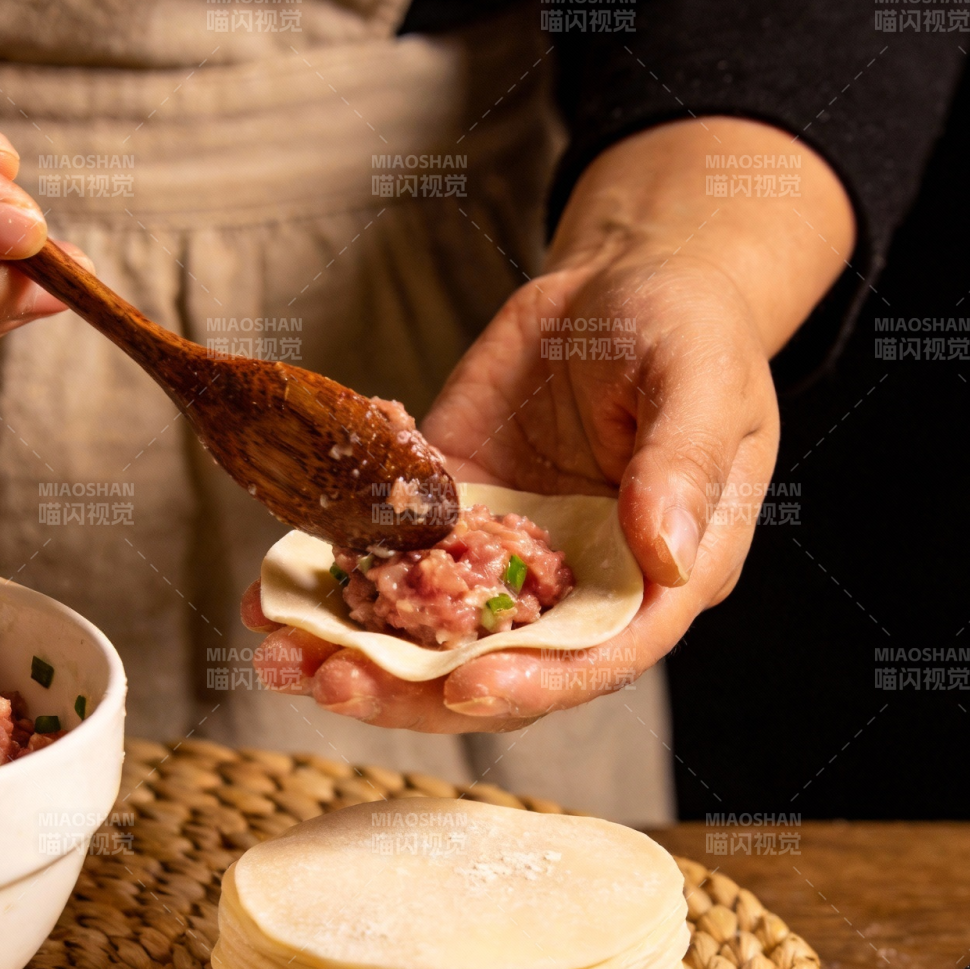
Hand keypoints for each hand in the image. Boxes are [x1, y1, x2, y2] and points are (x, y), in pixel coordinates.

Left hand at [242, 118, 854, 732]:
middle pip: (493, 670)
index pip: (596, 657)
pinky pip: (385, 565)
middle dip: (412, 690)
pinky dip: (328, 585)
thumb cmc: (689, 327)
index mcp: (655, 580)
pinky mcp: (447, 520)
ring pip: (428, 636)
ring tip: (281, 656)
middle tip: (337, 682)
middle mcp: (574, 590)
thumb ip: (683, 468)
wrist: (622, 279)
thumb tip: (663, 556)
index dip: (532, 682)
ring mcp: (504, 561)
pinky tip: (267, 596)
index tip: (463, 688)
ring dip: (355, 656)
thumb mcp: (702, 381)